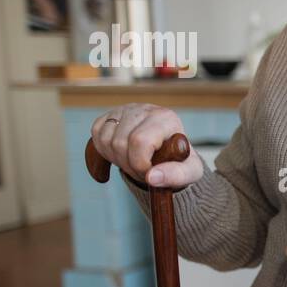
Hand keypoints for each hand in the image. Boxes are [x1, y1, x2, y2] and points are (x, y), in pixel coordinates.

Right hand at [89, 103, 203, 187]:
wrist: (169, 151)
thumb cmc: (180, 161)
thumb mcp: (190, 171)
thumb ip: (177, 175)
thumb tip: (152, 177)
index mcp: (166, 119)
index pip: (139, 141)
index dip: (140, 164)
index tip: (150, 173)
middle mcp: (145, 109)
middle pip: (120, 143)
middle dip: (128, 166)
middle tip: (142, 172)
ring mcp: (125, 110)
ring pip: (105, 140)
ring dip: (116, 160)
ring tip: (134, 163)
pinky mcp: (110, 115)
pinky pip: (96, 135)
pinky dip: (104, 152)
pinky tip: (121, 156)